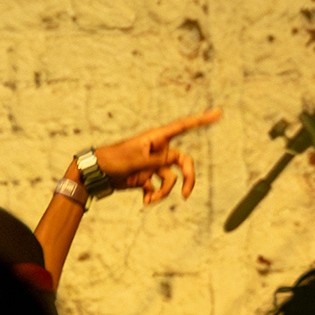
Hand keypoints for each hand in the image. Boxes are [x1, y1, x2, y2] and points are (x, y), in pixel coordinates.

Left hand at [81, 108, 220, 202]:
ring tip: (150, 199)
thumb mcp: (138, 160)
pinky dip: (154, 195)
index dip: (201, 120)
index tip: (219, 113)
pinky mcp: (146, 177)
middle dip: (187, 178)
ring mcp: (152, 164)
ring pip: (171, 179)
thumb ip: (159, 160)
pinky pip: (158, 187)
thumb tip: (177, 161)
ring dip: (163, 192)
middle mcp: (158, 150)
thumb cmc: (114, 159)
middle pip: (183, 162)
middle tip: (187, 194)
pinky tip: (145, 200)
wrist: (96, 174)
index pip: (183, 126)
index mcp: (157, 139)